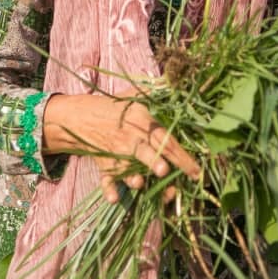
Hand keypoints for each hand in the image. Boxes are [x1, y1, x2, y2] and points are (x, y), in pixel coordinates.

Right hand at [43, 93, 200, 203]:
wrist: (81, 117)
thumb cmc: (114, 108)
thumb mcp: (134, 96)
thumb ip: (155, 92)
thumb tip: (174, 80)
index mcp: (143, 123)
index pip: (166, 140)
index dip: (182, 156)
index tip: (196, 171)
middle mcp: (132, 140)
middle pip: (146, 154)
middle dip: (155, 163)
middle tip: (164, 171)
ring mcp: (116, 154)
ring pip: (127, 170)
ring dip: (133, 178)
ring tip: (139, 183)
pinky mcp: (104, 166)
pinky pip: (106, 180)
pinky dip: (109, 189)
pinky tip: (114, 198)